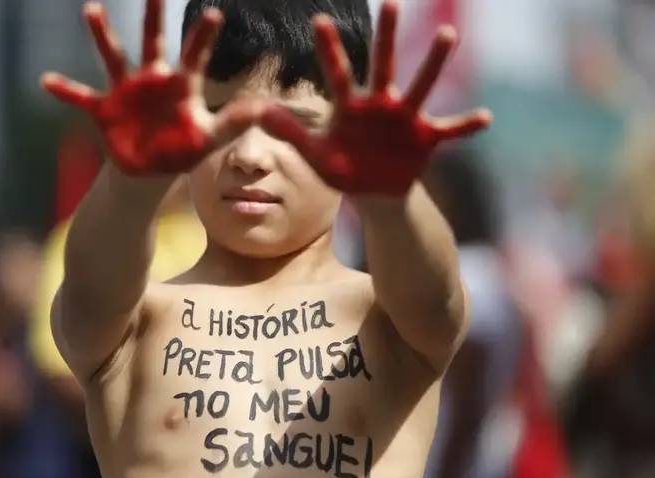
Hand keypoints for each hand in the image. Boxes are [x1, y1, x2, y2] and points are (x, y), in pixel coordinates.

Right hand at [41, 0, 259, 174]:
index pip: (194, 57)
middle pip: (153, 42)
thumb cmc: (182, 149)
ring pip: (113, 57)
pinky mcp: (104, 110)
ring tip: (91, 8)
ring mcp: (126, 93)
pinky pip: (81, 97)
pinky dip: (65, 91)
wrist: (150, 170)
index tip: (214, 14)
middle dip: (154, 17)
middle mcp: (152, 81)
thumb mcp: (209, 138)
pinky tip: (46, 81)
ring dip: (103, 35)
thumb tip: (263, 110)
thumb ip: (232, 123)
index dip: (202, 38)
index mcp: (180, 86)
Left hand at [260, 0, 492, 196]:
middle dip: (386, 37)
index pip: (337, 73)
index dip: (328, 49)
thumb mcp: (314, 154)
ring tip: (447, 34)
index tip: (317, 20)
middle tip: (390, 3)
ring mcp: (405, 119)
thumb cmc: (343, 168)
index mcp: (350, 107)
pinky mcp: (425, 138)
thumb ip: (290, 132)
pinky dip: (466, 125)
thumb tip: (259, 111)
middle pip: (383, 66)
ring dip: (433, 62)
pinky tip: (485, 117)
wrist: (373, 191)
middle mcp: (380, 104)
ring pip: (421, 85)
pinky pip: (449, 130)